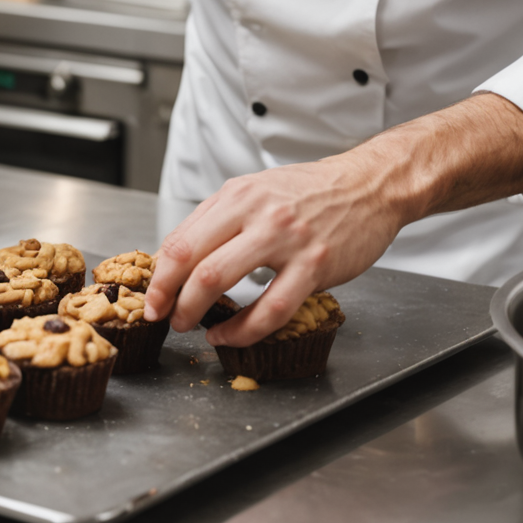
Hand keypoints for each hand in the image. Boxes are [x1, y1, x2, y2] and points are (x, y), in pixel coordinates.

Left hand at [142, 92, 522, 346]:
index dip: (160, 275)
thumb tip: (180, 259)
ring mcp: (286, 238)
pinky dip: (243, 329)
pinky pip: (271, 308)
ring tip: (194, 327)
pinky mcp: (314, 264)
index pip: (181, 238)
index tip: (152, 298)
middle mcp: (256, 212)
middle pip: (193, 260)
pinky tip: (231, 335)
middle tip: (166, 318)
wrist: (369, 187)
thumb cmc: (311, 193)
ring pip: (222, 281)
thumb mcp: (257, 192)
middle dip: (170, 297)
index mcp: (237, 194)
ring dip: (198, 312)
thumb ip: (221, 221)